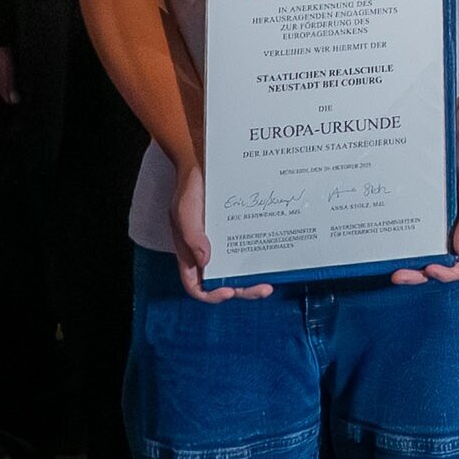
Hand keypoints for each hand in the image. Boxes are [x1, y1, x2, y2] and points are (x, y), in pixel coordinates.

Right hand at [170, 162, 275, 305]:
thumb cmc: (189, 189)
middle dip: (242, 290)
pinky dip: (259, 258)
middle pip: (223, 282)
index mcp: (190, 254)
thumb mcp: (184, 211)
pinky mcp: (239, 232)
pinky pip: (249, 249)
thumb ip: (191, 236)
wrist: (204, 165)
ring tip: (270, 281)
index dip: (210, 294)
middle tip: (262, 289)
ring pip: (239, 270)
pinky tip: (274, 258)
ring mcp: (225, 244)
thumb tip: (205, 261)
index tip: (227, 292)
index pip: (196, 285)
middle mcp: (208, 253)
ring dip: (254, 278)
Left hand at [390, 154, 458, 283]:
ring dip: (406, 260)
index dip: (446, 274)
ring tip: (389, 263)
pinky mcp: (423, 210)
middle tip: (397, 274)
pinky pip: (410, 229)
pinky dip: (399, 238)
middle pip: (436, 264)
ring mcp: (437, 222)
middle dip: (417, 274)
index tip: (430, 268)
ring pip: (421, 251)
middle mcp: (453, 232)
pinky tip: (387, 237)